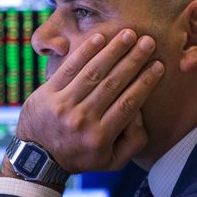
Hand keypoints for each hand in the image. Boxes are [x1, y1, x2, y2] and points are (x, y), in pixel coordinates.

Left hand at [15, 30, 163, 173]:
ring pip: (93, 72)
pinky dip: (85, 52)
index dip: (146, 82)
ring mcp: (63, 105)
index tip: (159, 65)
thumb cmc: (82, 156)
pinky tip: (100, 38)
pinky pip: (69, 68)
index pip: (129, 102)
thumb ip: (134, 141)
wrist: (37, 159)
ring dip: (113, 50)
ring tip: (129, 34)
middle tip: (148, 42)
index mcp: (100, 136)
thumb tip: (139, 112)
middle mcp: (82, 119)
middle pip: (113, 83)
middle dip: (134, 60)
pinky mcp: (47, 93)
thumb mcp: (113, 161)